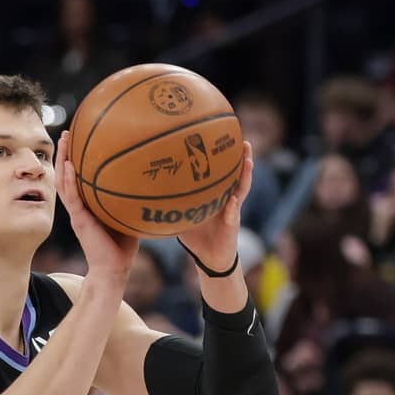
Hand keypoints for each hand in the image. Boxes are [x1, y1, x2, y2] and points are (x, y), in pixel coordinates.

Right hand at [55, 130, 140, 283]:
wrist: (113, 270)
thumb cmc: (123, 247)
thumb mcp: (130, 216)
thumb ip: (134, 199)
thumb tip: (155, 180)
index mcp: (88, 205)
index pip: (79, 178)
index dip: (76, 159)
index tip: (79, 138)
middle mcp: (79, 207)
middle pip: (66, 175)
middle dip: (65, 153)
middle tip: (67, 131)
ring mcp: (77, 213)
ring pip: (63, 182)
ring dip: (62, 160)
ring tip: (63, 140)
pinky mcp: (79, 221)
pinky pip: (72, 198)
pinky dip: (69, 182)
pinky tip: (69, 166)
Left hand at [172, 140, 253, 273]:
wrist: (210, 258)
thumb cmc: (196, 237)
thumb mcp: (181, 217)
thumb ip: (169, 205)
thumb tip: (145, 193)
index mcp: (216, 195)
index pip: (222, 172)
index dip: (224, 156)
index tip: (222, 137)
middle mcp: (227, 198)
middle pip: (237, 174)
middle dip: (242, 157)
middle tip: (243, 139)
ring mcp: (233, 210)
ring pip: (242, 188)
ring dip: (246, 174)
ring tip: (248, 159)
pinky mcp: (233, 225)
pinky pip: (233, 214)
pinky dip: (233, 208)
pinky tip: (233, 200)